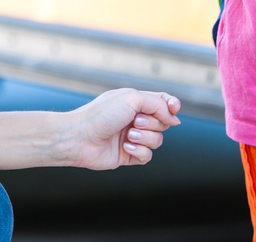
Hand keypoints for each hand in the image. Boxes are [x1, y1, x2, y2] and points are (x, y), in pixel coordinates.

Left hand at [64, 88, 181, 169]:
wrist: (80, 137)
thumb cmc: (102, 114)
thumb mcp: (133, 98)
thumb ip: (158, 104)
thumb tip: (174, 118)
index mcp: (135, 102)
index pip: (163, 101)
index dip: (172, 105)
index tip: (173, 108)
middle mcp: (135, 119)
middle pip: (163, 122)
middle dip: (153, 123)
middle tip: (134, 121)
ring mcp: (132, 137)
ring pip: (157, 141)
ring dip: (145, 138)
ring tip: (128, 136)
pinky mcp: (128, 155)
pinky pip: (147, 156)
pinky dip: (139, 152)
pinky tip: (125, 147)